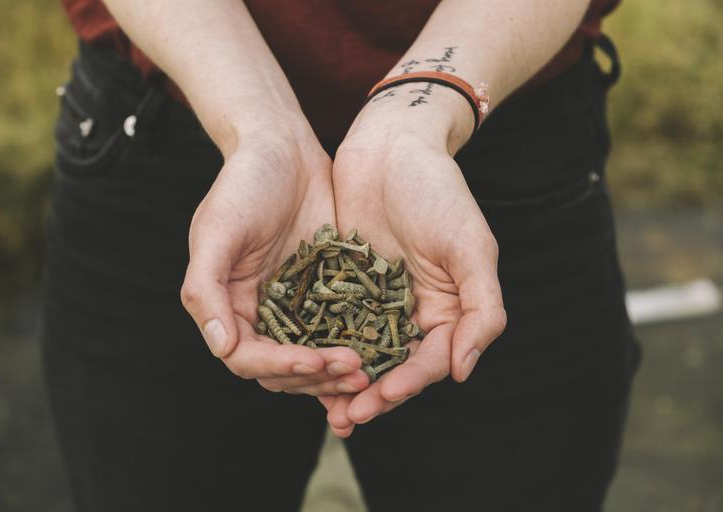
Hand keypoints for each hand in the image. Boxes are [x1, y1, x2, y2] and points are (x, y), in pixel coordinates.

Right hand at [180, 131, 368, 395]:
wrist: (283, 149)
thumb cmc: (242, 184)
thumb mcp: (217, 230)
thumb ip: (206, 288)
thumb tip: (220, 346)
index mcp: (229, 306)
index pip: (247, 358)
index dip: (279, 366)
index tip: (314, 361)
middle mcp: (261, 314)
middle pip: (284, 368)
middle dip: (316, 376)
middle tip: (354, 372)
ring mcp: (297, 306)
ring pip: (315, 358)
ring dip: (338, 371)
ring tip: (371, 370)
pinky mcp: (328, 293)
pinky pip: (342, 330)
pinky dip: (357, 346)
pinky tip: (381, 354)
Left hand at [322, 95, 505, 435]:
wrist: (392, 143)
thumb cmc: (438, 190)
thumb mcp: (471, 246)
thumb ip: (481, 309)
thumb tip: (463, 372)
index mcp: (447, 309)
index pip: (429, 360)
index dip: (407, 383)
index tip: (381, 398)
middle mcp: (411, 312)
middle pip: (391, 366)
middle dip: (371, 394)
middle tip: (346, 417)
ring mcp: (373, 299)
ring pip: (357, 352)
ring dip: (341, 381)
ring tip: (322, 407)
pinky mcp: (340, 283)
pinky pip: (328, 323)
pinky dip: (318, 346)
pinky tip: (300, 363)